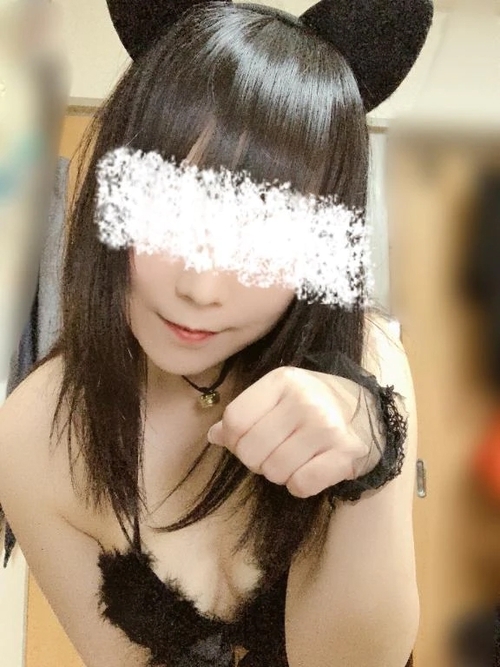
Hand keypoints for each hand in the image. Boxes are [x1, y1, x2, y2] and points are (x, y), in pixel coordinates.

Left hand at [207, 366, 379, 498]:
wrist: (369, 411)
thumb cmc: (314, 402)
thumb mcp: (279, 395)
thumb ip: (245, 413)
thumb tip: (214, 436)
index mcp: (283, 381)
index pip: (235, 421)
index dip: (234, 440)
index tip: (249, 439)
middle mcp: (305, 401)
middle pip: (251, 451)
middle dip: (256, 460)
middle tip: (274, 452)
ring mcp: (327, 427)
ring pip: (275, 472)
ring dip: (279, 473)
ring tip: (295, 457)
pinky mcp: (345, 454)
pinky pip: (301, 485)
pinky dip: (301, 484)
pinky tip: (312, 467)